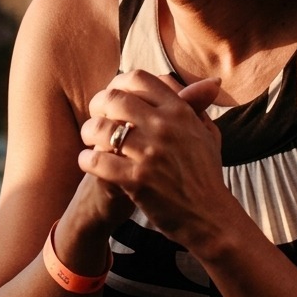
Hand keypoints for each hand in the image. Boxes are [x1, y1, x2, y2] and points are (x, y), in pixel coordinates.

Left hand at [79, 70, 225, 246]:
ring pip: (100, 129)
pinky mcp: (136, 180)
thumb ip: (199, 108)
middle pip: (114, 98)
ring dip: (88, 131)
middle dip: (97, 104)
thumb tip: (206, 83)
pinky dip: (86, 159)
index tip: (112, 95)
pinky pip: (97, 160)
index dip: (118, 83)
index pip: (139, 79)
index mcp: (179, 112)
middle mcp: (164, 127)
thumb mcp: (209, 135)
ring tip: (88, 139)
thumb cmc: (207, 176)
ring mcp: (149, 153)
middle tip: (95, 116)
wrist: (210, 217)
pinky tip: (87, 161)